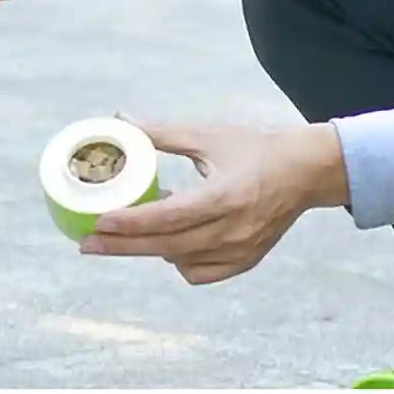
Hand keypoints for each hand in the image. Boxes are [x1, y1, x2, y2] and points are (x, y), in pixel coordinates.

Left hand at [81, 120, 350, 284]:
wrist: (308, 172)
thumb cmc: (256, 149)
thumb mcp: (210, 136)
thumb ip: (164, 133)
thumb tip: (120, 120)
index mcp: (226, 195)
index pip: (168, 217)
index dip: (129, 222)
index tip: (97, 222)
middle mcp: (233, 229)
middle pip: (165, 247)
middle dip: (121, 246)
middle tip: (85, 244)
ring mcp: (240, 251)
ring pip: (178, 260)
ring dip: (149, 247)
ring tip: (127, 231)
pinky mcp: (243, 263)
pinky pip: (196, 273)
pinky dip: (177, 260)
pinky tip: (169, 242)